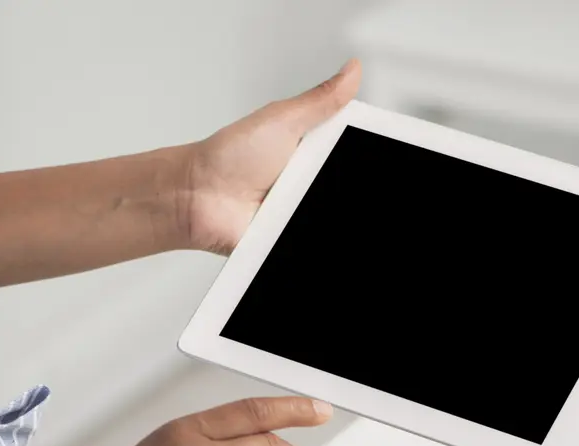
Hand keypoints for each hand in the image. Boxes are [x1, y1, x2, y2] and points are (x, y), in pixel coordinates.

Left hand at [181, 60, 361, 254]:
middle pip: (348, 185)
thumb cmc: (228, 158)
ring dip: (323, 207)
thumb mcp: (282, 120)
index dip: (371, 152)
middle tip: (320, 176)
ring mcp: (301, 212)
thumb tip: (352, 71)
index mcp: (314, 151)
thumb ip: (321, 101)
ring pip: (334, 215)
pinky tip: (298, 223)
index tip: (382, 151)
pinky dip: (306, 236)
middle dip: (346, 178)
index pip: (356, 152)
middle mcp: (311, 183)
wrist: (196, 197)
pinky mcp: (290, 240)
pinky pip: (311, 241)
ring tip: (302, 197)